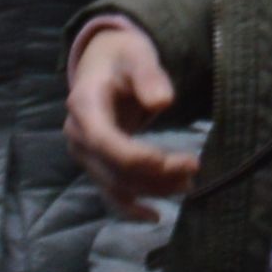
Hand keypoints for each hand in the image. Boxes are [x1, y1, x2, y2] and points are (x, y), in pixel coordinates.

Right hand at [66, 18, 197, 209]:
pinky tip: (154, 216)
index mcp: (84, 106)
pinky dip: (131, 207)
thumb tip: (163, 102)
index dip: (137, 157)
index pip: (106, 141)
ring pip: (116, 184)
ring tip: (188, 184)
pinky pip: (111, 191)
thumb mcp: (137, 55)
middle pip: (114, 168)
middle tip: (193, 167)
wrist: (103, 64)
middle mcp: (79, 136)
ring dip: (152, 189)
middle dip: (154, 174)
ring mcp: (85, 154)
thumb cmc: (122, 57)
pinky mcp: (96, 164)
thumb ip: (149, 76)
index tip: (172, 161)